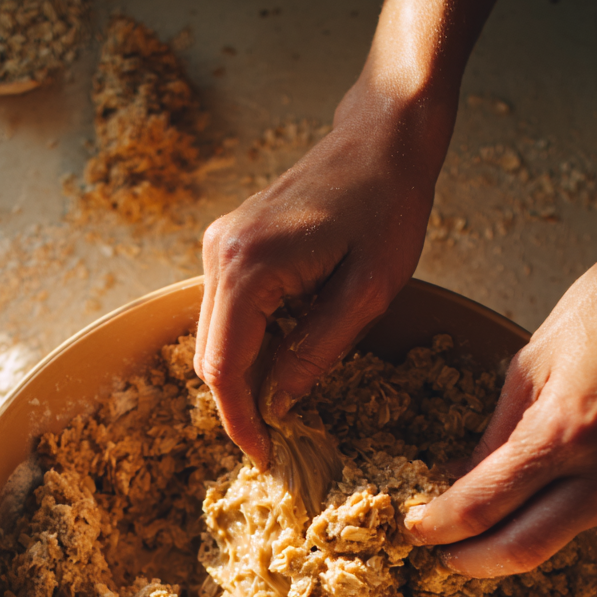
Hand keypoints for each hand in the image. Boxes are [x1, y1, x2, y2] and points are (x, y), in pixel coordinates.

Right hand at [194, 0, 518, 466]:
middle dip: (240, 407)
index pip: (224, 368)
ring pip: (215, 340)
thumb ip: (316, 353)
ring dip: (244, 379)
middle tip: (281, 447)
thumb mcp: (367, 293)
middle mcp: (219, 254)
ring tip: (285, 413)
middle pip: (210, 358)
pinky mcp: (230, 246)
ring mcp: (219, 247)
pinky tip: (283, 365)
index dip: (241, 422)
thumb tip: (278, 407)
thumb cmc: (387, 206)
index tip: (266, 460)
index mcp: (247, 266)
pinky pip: (227, 315)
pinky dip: (249, 348)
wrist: (382, 136)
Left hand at [404, 191, 596, 575]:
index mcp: (566, 429)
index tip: (415, 529)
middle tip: (441, 552)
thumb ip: (495, 434)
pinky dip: (561, 512)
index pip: (483, 507)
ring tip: (489, 516)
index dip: (438, 527)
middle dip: (470, 560)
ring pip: (561, 537)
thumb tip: (460, 485)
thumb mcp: (531, 361)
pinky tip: (549, 488)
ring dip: (516, 535)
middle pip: (521, 551)